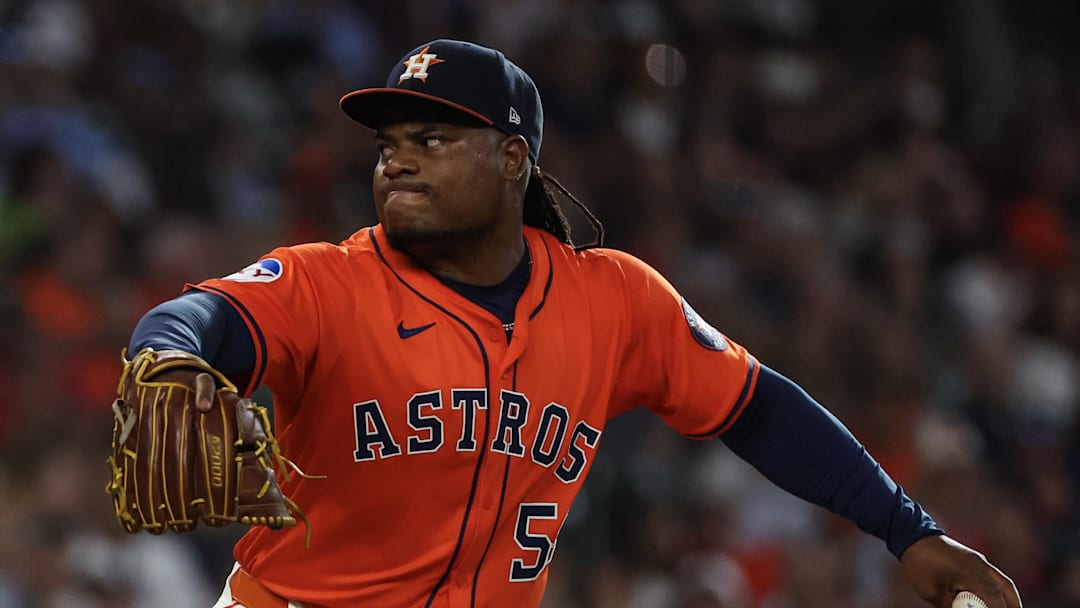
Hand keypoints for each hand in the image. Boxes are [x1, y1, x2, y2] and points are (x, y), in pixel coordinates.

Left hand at [900, 534, 1021, 607]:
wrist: (912, 537)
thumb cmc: (920, 565)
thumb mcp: (932, 592)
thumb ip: (950, 606)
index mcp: (969, 572)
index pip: (993, 596)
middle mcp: (979, 565)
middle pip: (1006, 587)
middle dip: (1013, 604)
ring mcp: (978, 560)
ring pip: (1002, 580)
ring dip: (1008, 596)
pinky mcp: (974, 559)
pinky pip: (993, 575)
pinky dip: (998, 587)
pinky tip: (994, 598)